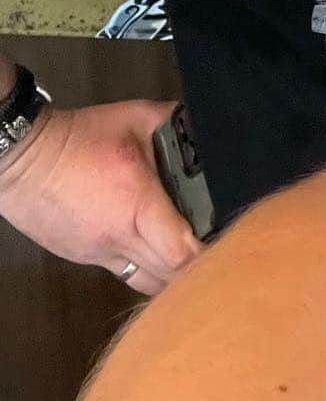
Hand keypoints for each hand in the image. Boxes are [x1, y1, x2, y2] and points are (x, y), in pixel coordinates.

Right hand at [0, 100, 202, 294]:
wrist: (22, 158)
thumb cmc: (82, 136)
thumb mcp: (136, 116)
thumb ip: (177, 122)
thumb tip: (204, 129)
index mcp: (137, 204)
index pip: (180, 253)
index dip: (208, 257)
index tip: (228, 247)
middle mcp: (119, 238)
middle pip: (168, 279)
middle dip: (196, 272)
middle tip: (218, 254)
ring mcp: (98, 254)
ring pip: (145, 284)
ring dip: (170, 278)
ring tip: (188, 259)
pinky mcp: (83, 258)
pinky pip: (123, 273)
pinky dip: (144, 268)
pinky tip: (155, 251)